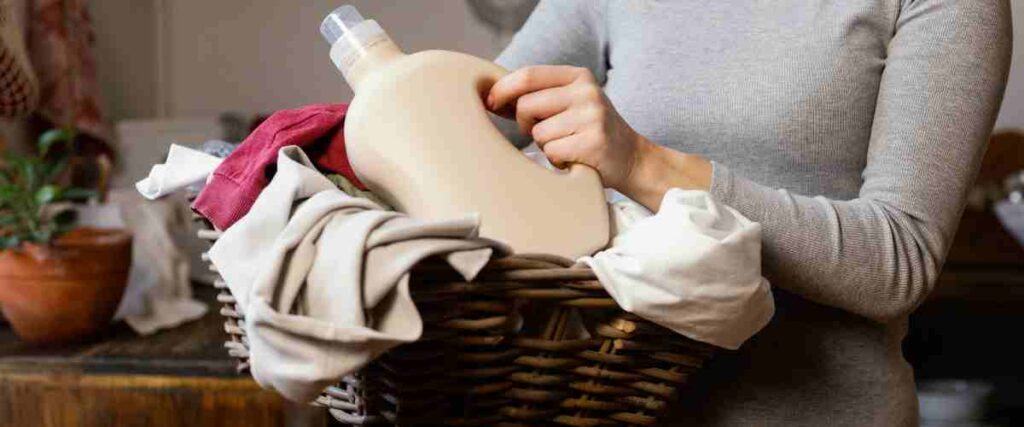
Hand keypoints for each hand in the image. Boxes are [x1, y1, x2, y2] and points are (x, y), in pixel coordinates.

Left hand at [487, 65, 712, 210]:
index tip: (489, 103)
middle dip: (525, 124)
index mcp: (578, 76)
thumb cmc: (589, 132)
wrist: (632, 158)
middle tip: (544, 133)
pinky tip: (574, 158)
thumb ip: (538, 96)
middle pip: (526, 105)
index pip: (528, 75)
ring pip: (538, 133)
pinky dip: (557, 161)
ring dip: (545, 146)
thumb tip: (490, 98)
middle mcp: (586, 92)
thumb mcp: (569, 103)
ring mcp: (592, 116)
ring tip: (567, 145)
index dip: (502, 89)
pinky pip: (552, 153)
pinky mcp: (593, 142)